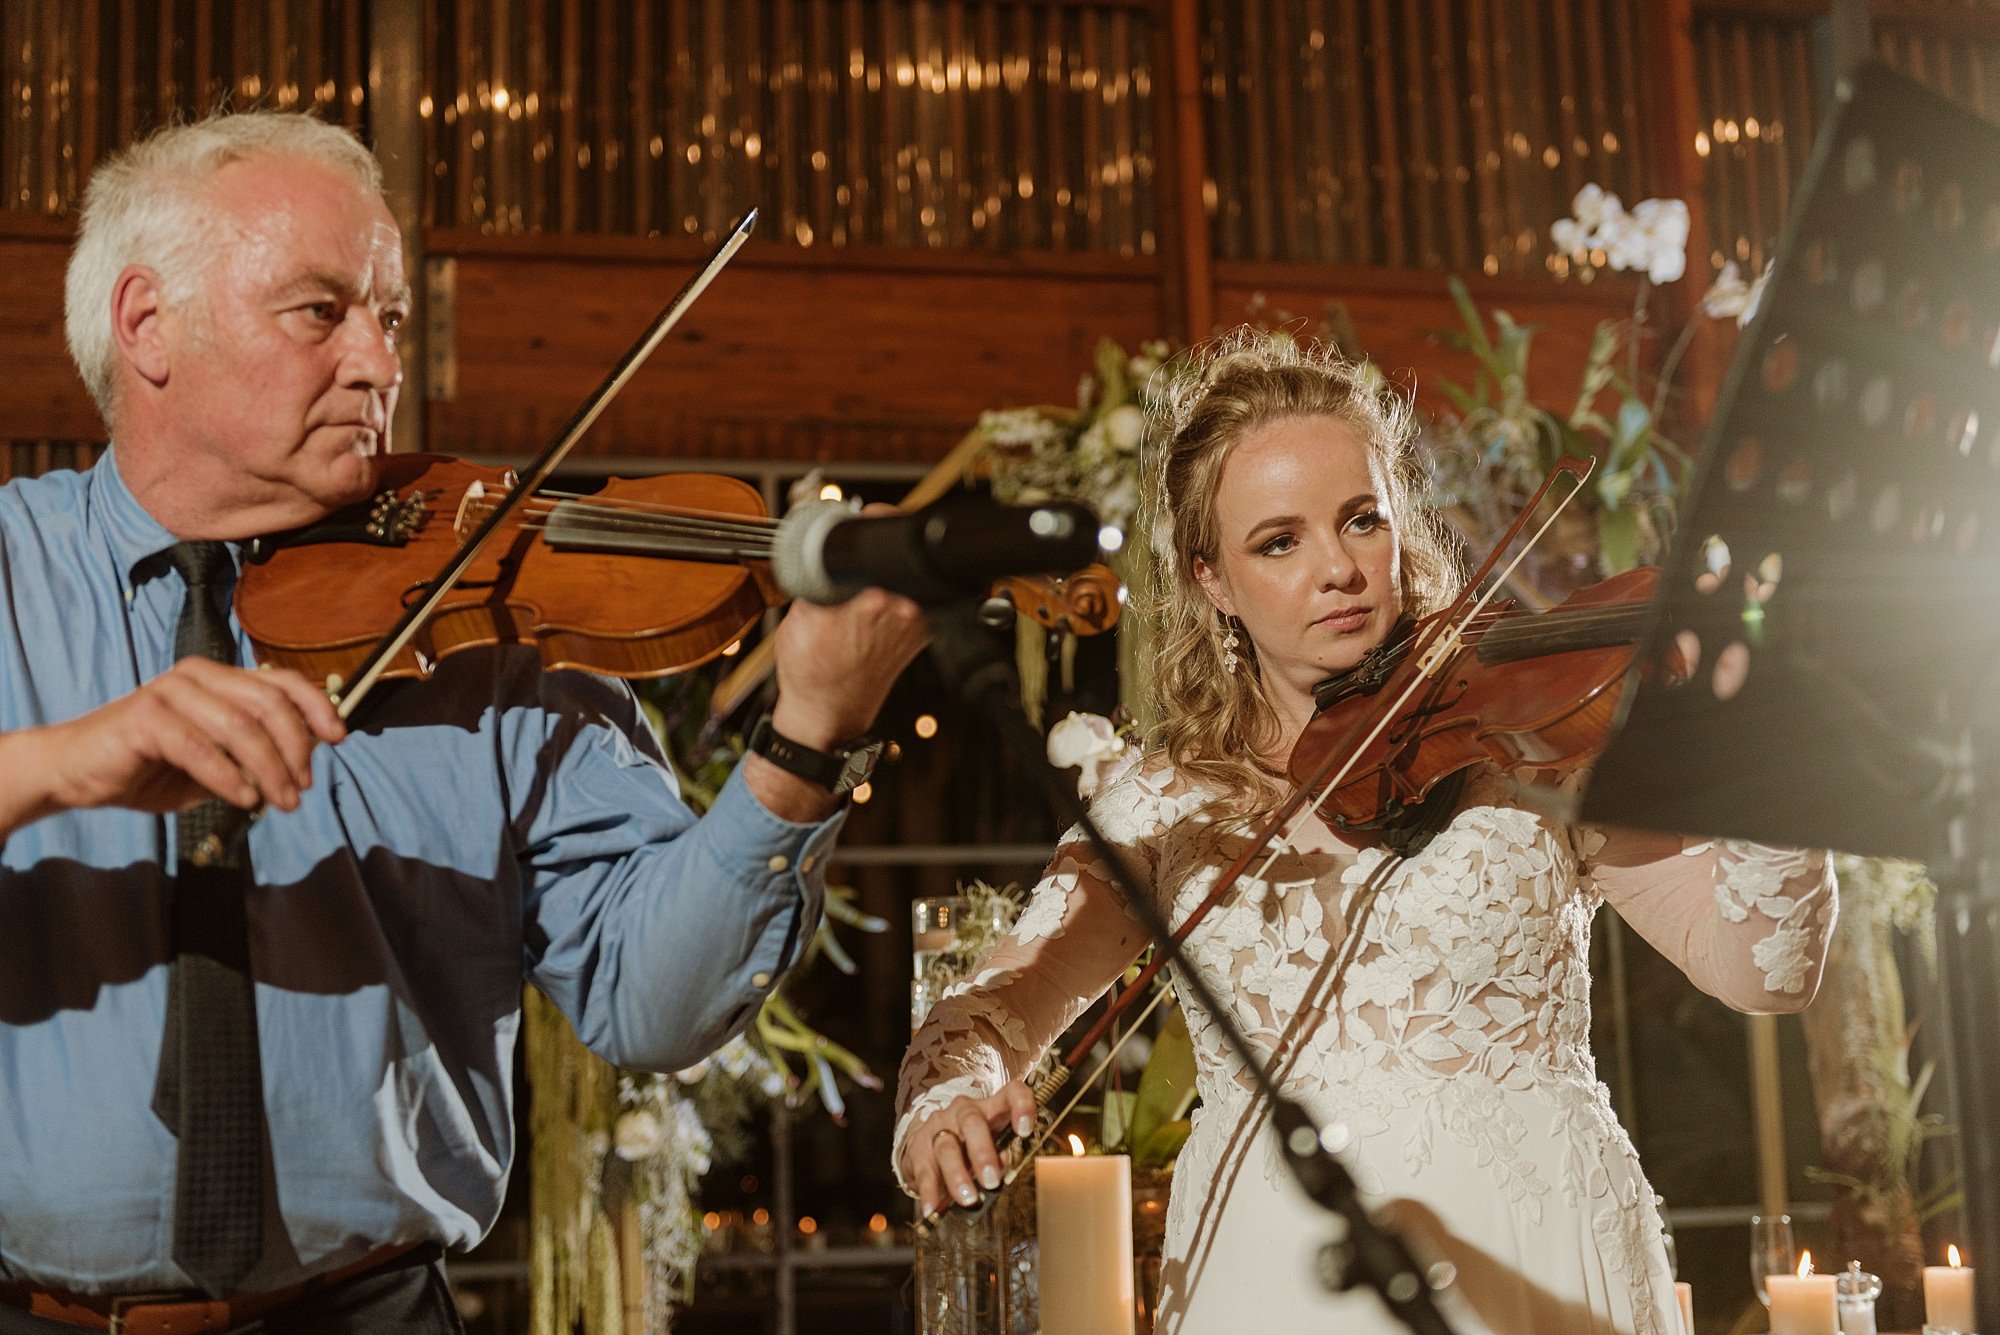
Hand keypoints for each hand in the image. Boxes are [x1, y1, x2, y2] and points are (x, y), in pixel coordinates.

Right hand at [24, 657, 344, 819]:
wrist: (75, 772)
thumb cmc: (148, 767)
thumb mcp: (214, 763)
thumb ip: (252, 756)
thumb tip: (303, 763)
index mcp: (218, 679)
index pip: (281, 682)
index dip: (316, 707)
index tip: (339, 738)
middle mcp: (198, 676)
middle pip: (269, 705)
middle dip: (296, 750)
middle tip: (303, 788)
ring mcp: (170, 692)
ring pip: (241, 728)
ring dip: (270, 771)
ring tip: (280, 801)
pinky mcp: (145, 718)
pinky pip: (201, 749)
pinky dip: (230, 778)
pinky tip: (243, 799)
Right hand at [768, 507, 928, 747]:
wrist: (827, 713)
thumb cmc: (811, 671)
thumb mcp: (803, 612)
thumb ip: (820, 572)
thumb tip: (833, 544)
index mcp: (872, 599)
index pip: (883, 536)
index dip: (874, 519)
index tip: (864, 518)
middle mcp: (902, 610)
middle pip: (899, 554)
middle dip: (878, 548)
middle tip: (856, 555)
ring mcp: (916, 624)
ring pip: (908, 575)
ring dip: (888, 573)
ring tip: (861, 593)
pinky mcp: (921, 634)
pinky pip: (914, 598)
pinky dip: (897, 595)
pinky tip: (874, 610)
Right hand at [900, 1081, 1037, 1214]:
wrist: (931, 1145)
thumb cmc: (971, 1146)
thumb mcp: (992, 1145)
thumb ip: (1000, 1155)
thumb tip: (1000, 1170)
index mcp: (991, 1108)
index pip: (1011, 1093)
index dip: (1021, 1106)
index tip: (1025, 1130)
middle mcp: (964, 1111)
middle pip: (972, 1122)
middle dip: (982, 1153)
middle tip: (991, 1181)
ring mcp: (939, 1126)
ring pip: (947, 1146)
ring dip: (958, 1175)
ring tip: (968, 1199)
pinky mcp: (919, 1147)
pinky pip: (925, 1170)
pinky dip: (930, 1191)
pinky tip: (933, 1207)